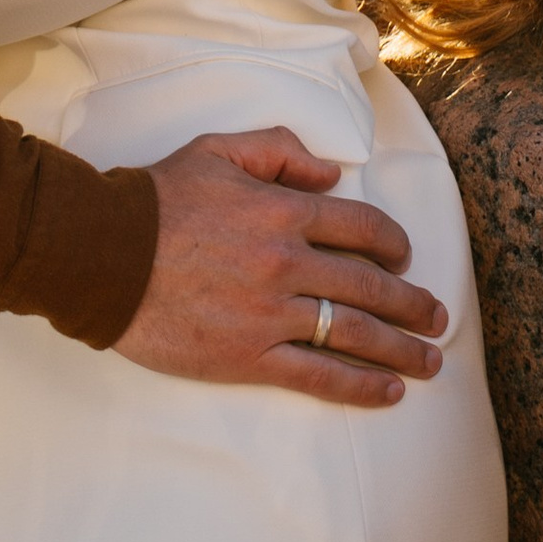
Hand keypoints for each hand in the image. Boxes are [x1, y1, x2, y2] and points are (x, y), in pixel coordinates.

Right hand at [112, 129, 448, 407]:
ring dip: (401, 349)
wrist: (104, 255)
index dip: (393, 243)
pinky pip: (317, 376)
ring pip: (354, 334)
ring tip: (430, 361)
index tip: (406, 257)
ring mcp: (270, 315)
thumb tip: (331, 174)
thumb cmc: (159, 199)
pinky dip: (359, 386)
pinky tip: (388, 391)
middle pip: (370, 286)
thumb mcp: (221, 150)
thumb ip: (281, 150)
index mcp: (284, 210)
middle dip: (413, 304)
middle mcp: (287, 264)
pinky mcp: (247, 358)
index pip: (361, 227)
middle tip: (439, 317)